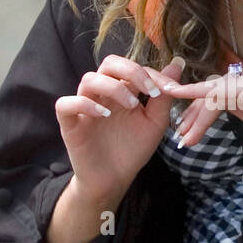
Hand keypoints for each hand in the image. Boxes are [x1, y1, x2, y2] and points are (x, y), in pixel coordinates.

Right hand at [54, 53, 185, 204]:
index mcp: (122, 90)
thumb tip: (177, 64)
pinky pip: (65, 104)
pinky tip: (103, 114)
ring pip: (89, 79)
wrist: (114, 179)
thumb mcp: (155, 123)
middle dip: (132, 71)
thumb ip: (163, 96)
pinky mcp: (69, 124)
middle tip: (149, 90)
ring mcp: (84, 106)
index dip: (153, 74)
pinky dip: (83, 104)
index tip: (172, 89)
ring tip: (131, 106)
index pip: (134, 68)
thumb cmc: (133, 149)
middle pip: (109, 63)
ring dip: (113, 88)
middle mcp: (102, 94)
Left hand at [143, 57, 242, 171]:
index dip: (200, 104)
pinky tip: (187, 121)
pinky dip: (200, 110)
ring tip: (185, 139)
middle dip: (195, 113)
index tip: (184, 121)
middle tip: (181, 134)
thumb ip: (236, 104)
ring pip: (215, 95)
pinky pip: (218, 96)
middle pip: (216, 89)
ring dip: (197, 119)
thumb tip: (210, 102)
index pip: (224, 85)